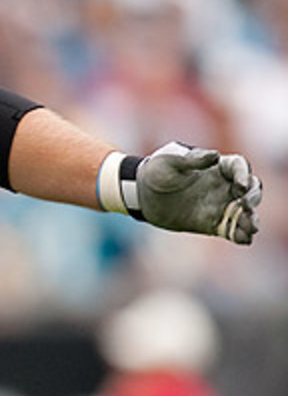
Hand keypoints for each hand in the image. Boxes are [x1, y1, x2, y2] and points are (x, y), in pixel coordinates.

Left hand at [137, 142, 262, 243]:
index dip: (244, 175)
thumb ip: (192, 160)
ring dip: (251, 219)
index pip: (239, 167)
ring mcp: (219, 205)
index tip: (240, 186)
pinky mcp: (211, 223)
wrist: (141, 194)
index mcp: (216, 166)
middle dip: (253, 197)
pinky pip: (232, 230)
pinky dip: (240, 235)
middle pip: (250, 190)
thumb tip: (214, 156)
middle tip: (245, 205)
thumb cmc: (156, 172)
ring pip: (244, 213)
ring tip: (251, 227)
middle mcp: (223, 186)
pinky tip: (243, 239)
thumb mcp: (169, 162)